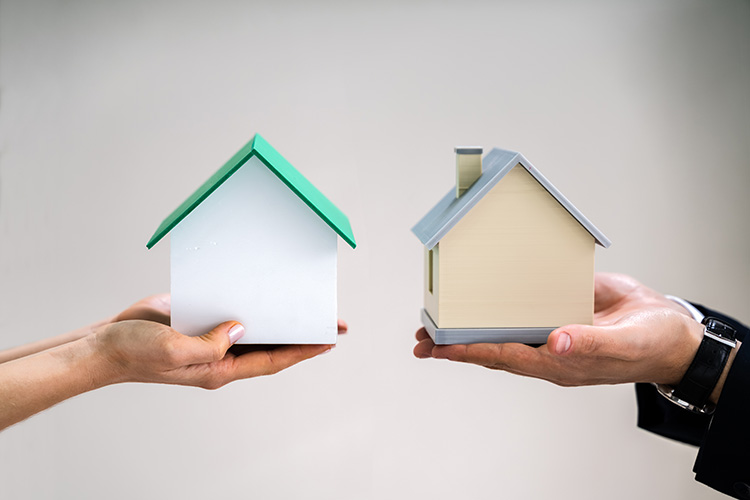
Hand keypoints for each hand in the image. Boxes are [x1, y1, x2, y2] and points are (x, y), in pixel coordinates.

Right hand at [91, 318, 347, 388]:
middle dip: (300, 334)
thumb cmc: (135, 353)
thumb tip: (241, 328)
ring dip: (278, 316)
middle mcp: (221, 355)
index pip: (273, 360)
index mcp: (220, 368)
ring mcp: (211, 337)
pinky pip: (230, 310)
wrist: (104, 343)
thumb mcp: (174, 350)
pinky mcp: (200, 319)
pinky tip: (262, 287)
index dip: (303, 351)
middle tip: (329, 319)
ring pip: (254, 328)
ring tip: (304, 302)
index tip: (329, 341)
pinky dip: (248, 300)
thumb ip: (210, 344)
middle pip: (270, 345)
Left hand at [414, 273, 704, 386]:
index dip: (470, 351)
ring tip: (433, 327)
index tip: (439, 349)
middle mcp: (548, 348)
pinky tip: (476, 301)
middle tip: (421, 340)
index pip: (504, 356)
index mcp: (560, 361)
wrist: (673, 333)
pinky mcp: (558, 310)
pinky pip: (522, 312)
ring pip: (502, 332)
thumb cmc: (651, 342)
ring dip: (468, 329)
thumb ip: (591, 344)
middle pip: (492, 349)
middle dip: (455, 346)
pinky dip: (495, 307)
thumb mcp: (625, 343)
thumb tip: (557, 343)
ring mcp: (551, 331)